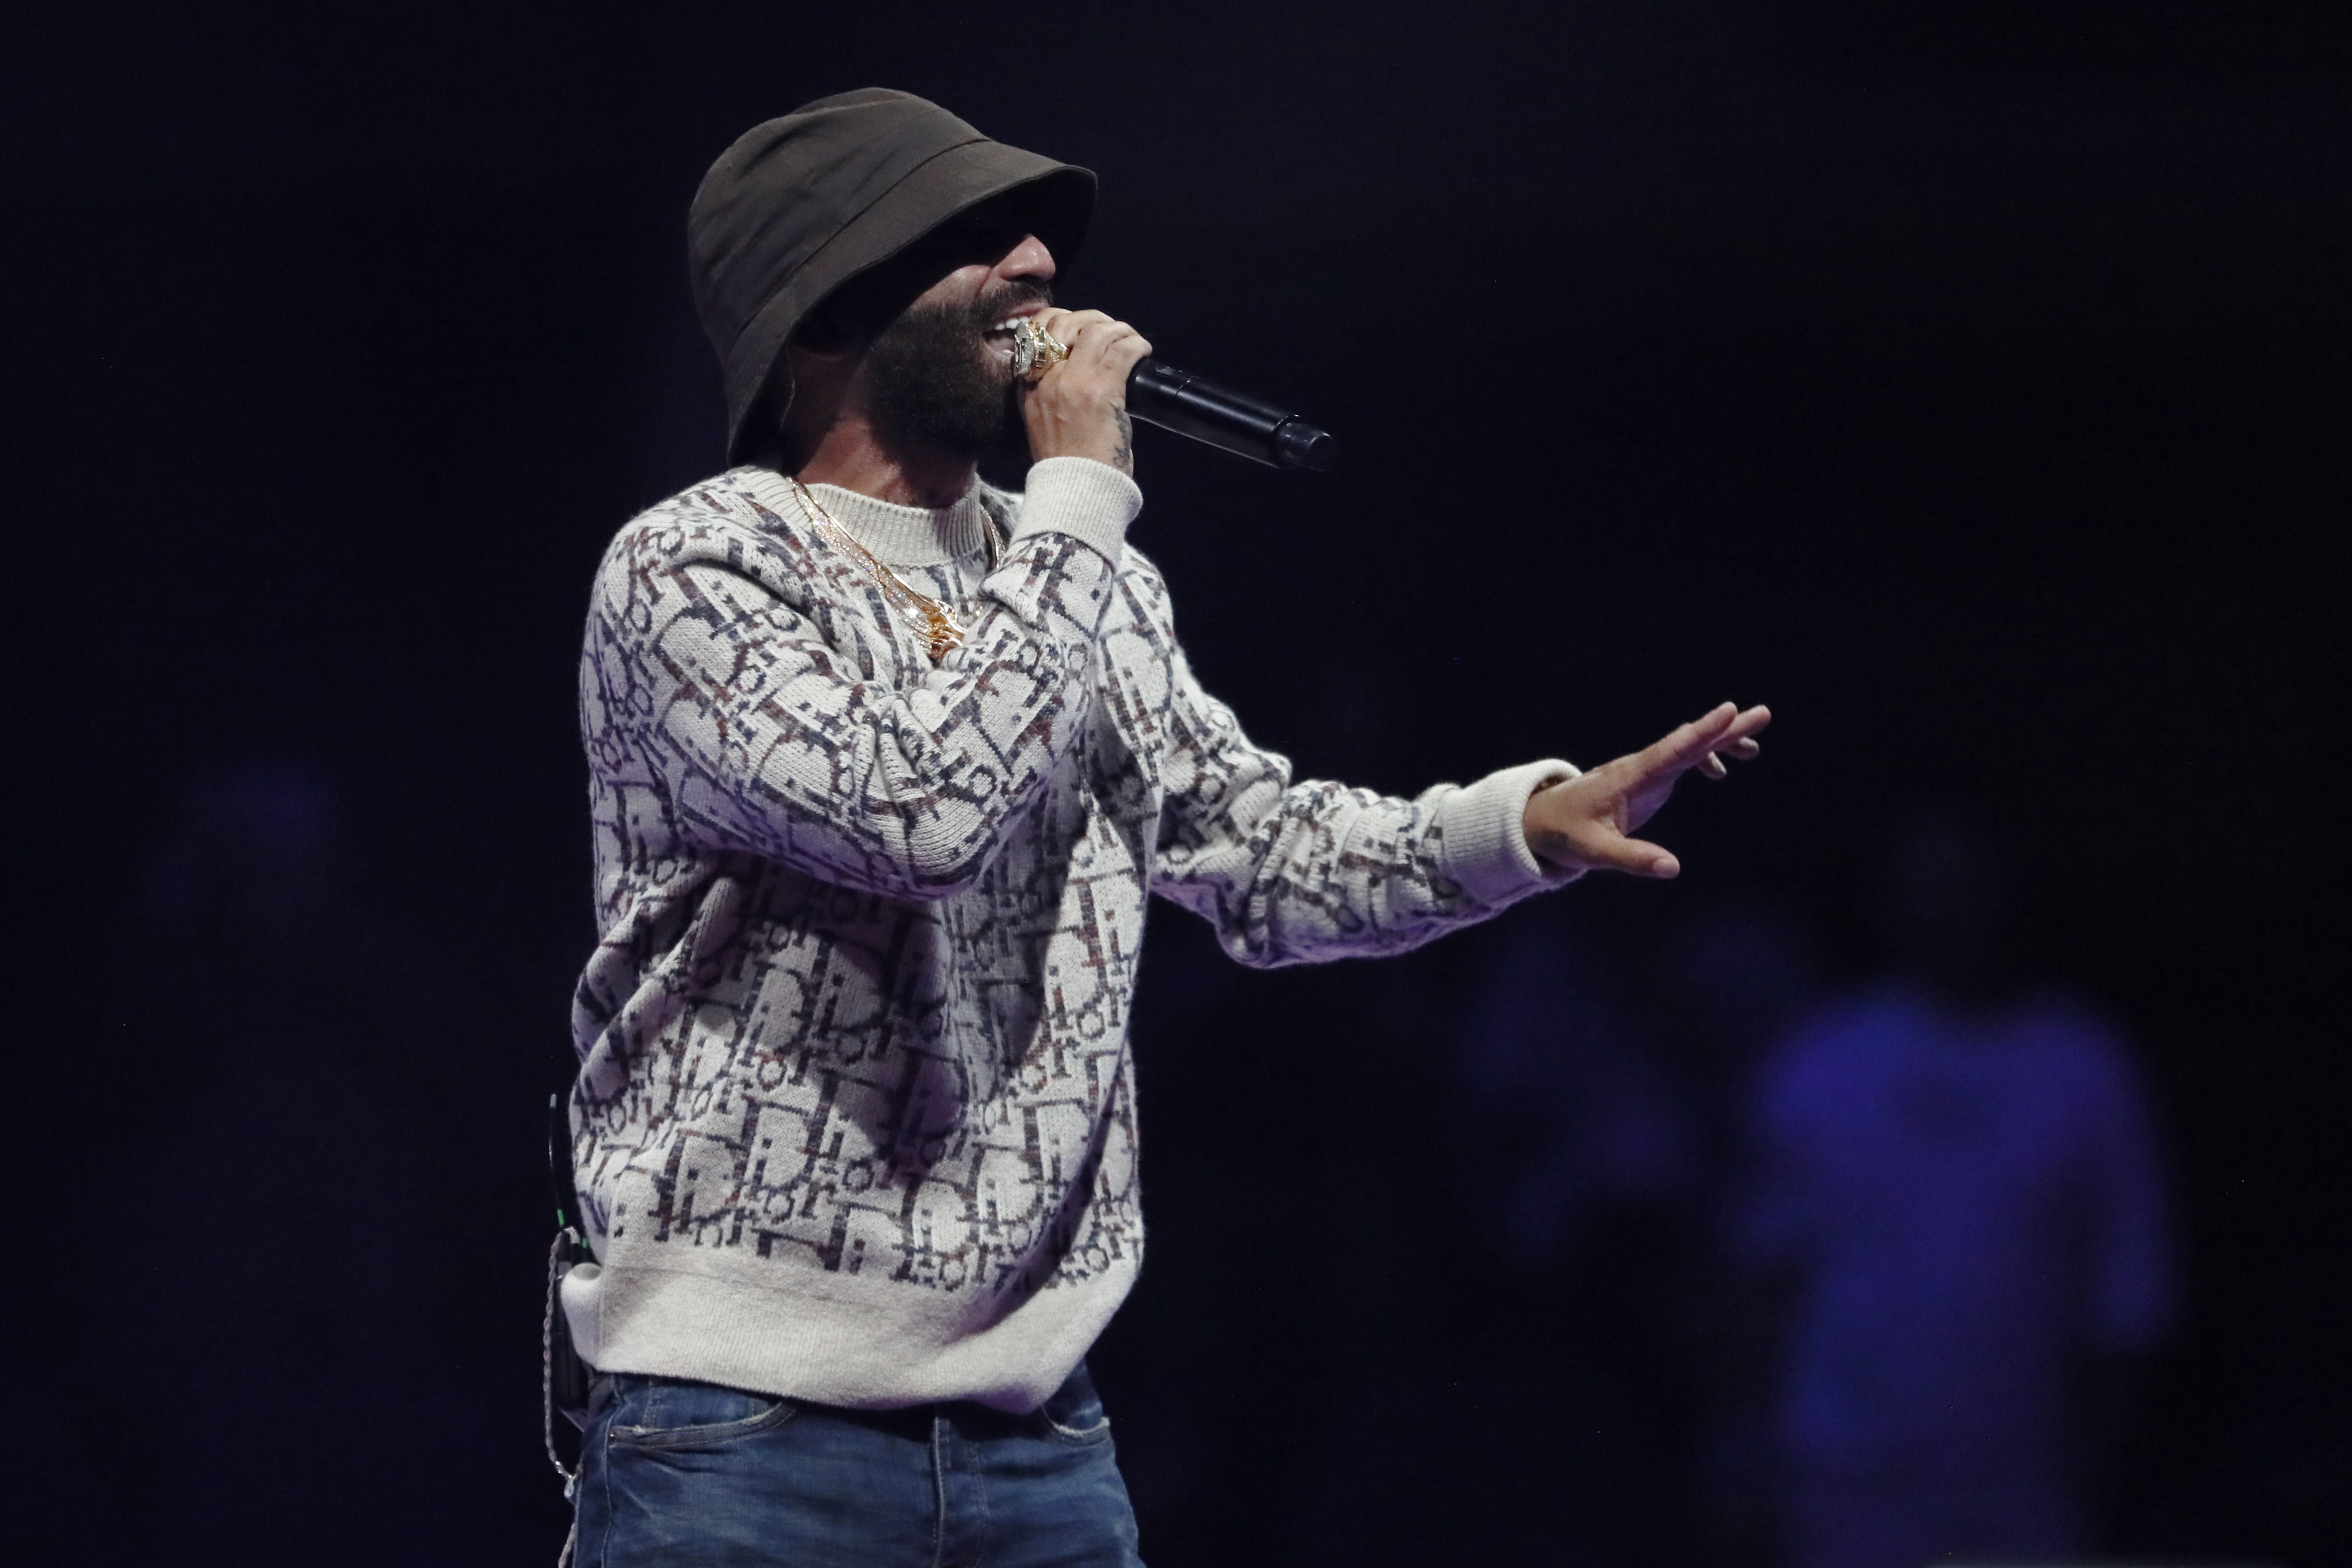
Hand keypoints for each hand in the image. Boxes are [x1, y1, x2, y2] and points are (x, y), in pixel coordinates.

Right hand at [1019, 308, 1152, 477]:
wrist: (1076, 493)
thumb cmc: (1068, 466)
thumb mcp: (1044, 423)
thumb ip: (1053, 394)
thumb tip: (1079, 371)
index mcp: (1028, 387)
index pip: (1035, 332)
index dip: (1061, 320)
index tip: (1082, 329)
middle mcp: (1046, 379)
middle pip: (1066, 322)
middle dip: (1092, 320)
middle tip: (1112, 332)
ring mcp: (1073, 382)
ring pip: (1098, 331)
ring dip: (1120, 330)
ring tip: (1131, 341)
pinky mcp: (1102, 390)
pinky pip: (1122, 349)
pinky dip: (1137, 344)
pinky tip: (1143, 351)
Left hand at [1522, 703, 1771, 877]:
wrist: (1540, 821)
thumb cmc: (1564, 834)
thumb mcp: (1593, 852)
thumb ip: (1632, 859)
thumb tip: (1673, 868)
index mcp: (1629, 779)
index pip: (1670, 751)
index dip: (1700, 733)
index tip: (1728, 711)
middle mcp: (1640, 768)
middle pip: (1687, 742)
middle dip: (1723, 728)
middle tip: (1762, 713)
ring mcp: (1644, 771)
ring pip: (1687, 748)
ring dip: (1719, 741)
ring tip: (1754, 744)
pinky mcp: (1646, 781)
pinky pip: (1680, 762)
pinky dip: (1702, 759)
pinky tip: (1720, 772)